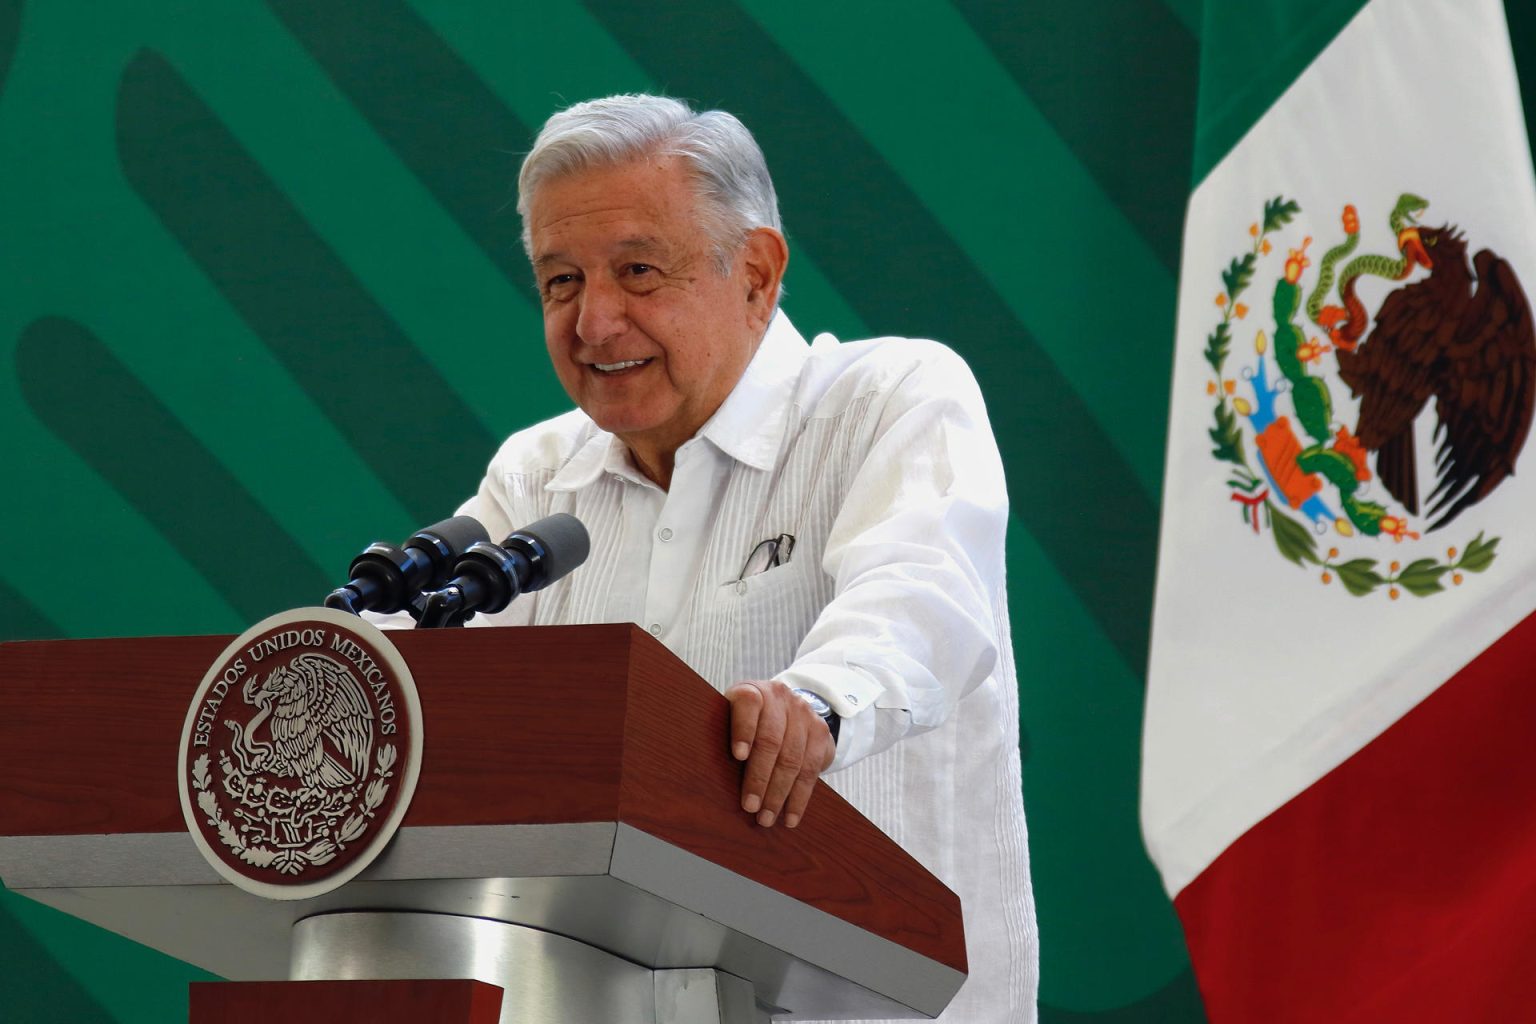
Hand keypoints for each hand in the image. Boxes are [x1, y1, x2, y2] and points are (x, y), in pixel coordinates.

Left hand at [724, 680, 835, 828]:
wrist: (787, 709)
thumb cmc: (747, 723)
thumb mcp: (731, 718)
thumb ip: (721, 736)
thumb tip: (704, 778)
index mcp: (753, 691)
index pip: (749, 705)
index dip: (744, 730)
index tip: (738, 756)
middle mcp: (781, 698)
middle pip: (772, 740)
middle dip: (760, 778)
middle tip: (750, 806)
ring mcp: (804, 714)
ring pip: (792, 759)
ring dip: (778, 794)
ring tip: (765, 818)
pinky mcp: (821, 732)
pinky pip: (811, 770)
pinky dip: (799, 798)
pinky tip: (789, 817)